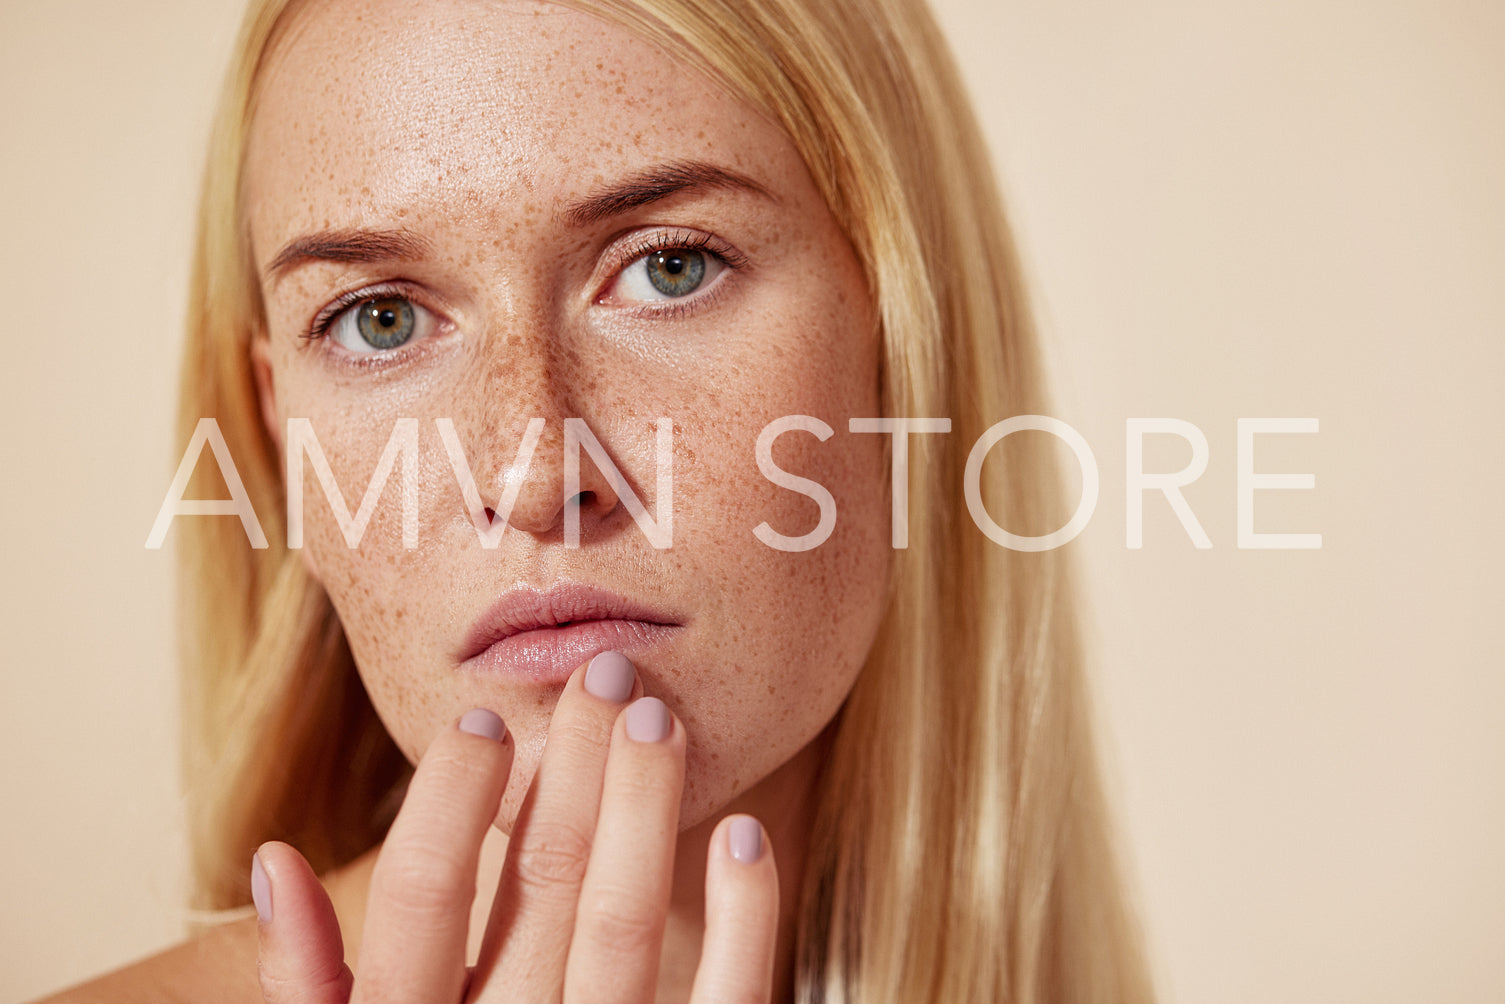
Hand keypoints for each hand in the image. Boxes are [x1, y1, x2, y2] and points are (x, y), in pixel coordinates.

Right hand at [250, 653, 779, 1002]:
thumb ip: (305, 988)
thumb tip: (274, 860)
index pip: (420, 897)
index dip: (448, 796)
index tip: (485, 714)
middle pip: (537, 887)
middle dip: (571, 768)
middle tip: (600, 674)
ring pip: (624, 926)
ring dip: (645, 811)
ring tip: (658, 716)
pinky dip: (744, 921)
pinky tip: (743, 833)